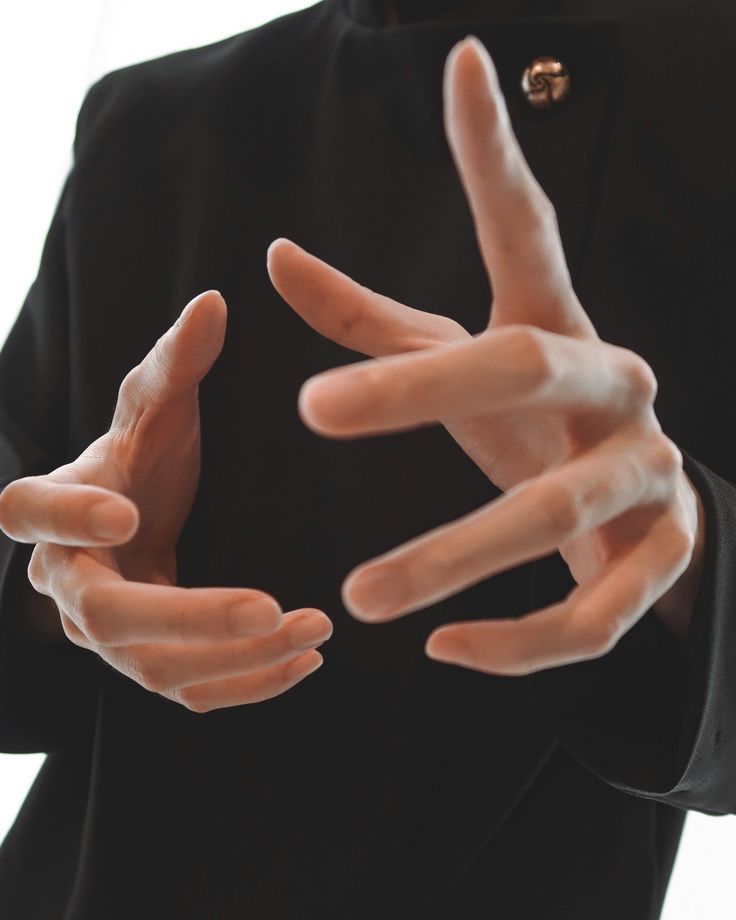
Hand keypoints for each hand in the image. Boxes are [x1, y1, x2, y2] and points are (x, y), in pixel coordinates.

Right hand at [0, 291, 330, 709]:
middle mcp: (67, 580)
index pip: (28, 512)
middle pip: (107, 617)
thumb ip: (177, 361)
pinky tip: (306, 660)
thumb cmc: (142, 456)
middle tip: (268, 608)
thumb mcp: (157, 406)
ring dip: (236, 660)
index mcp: (52, 506)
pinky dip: (247, 684)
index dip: (69, 517)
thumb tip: (215, 301)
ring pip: (155, 669)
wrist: (138, 516)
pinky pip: (189, 692)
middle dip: (190, 617)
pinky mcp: (147, 662)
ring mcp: (104, 634)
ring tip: (313, 631)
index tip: (129, 513)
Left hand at [266, 37, 701, 675]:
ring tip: (360, 596)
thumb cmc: (536, 427)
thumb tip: (272, 257)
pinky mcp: (663, 559)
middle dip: (418, 391)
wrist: (646, 510)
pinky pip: (592, 613)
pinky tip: (445, 653)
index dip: (494, 148)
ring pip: (555, 515)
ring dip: (453, 555)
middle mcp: (619, 386)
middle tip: (312, 413)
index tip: (461, 58)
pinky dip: (520, 642)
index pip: (526, 226)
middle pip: (524, 370)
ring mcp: (651, 475)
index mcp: (561, 327)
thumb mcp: (461, 366)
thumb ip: (372, 324)